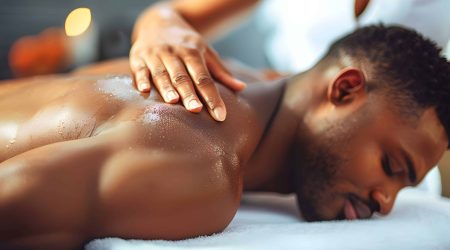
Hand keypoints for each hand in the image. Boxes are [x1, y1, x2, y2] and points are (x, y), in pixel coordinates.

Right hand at [130, 8, 245, 120]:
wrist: (158, 21)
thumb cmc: (186, 43)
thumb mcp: (205, 52)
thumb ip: (221, 72)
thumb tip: (241, 88)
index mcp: (193, 51)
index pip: (204, 78)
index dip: (212, 97)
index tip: (220, 115)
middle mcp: (174, 52)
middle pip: (183, 76)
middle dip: (189, 93)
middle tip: (196, 110)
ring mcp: (155, 54)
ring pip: (162, 73)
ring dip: (167, 87)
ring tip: (173, 102)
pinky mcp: (137, 56)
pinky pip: (139, 69)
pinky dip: (141, 79)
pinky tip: (144, 90)